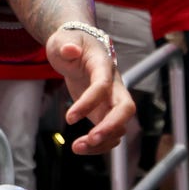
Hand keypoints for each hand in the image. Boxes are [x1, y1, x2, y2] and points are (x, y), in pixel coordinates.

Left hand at [46, 27, 134, 154]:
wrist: (75, 48)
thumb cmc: (69, 43)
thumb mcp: (63, 40)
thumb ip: (66, 45)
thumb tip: (70, 50)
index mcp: (103, 66)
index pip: (103, 86)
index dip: (89, 102)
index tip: (69, 118)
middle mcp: (113, 85)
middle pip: (125, 109)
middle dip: (111, 126)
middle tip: (91, 139)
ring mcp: (111, 100)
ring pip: (119, 125)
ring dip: (103, 141)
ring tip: (77, 148)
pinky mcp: (104, 111)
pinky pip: (110, 132)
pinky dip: (99, 144)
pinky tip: (81, 148)